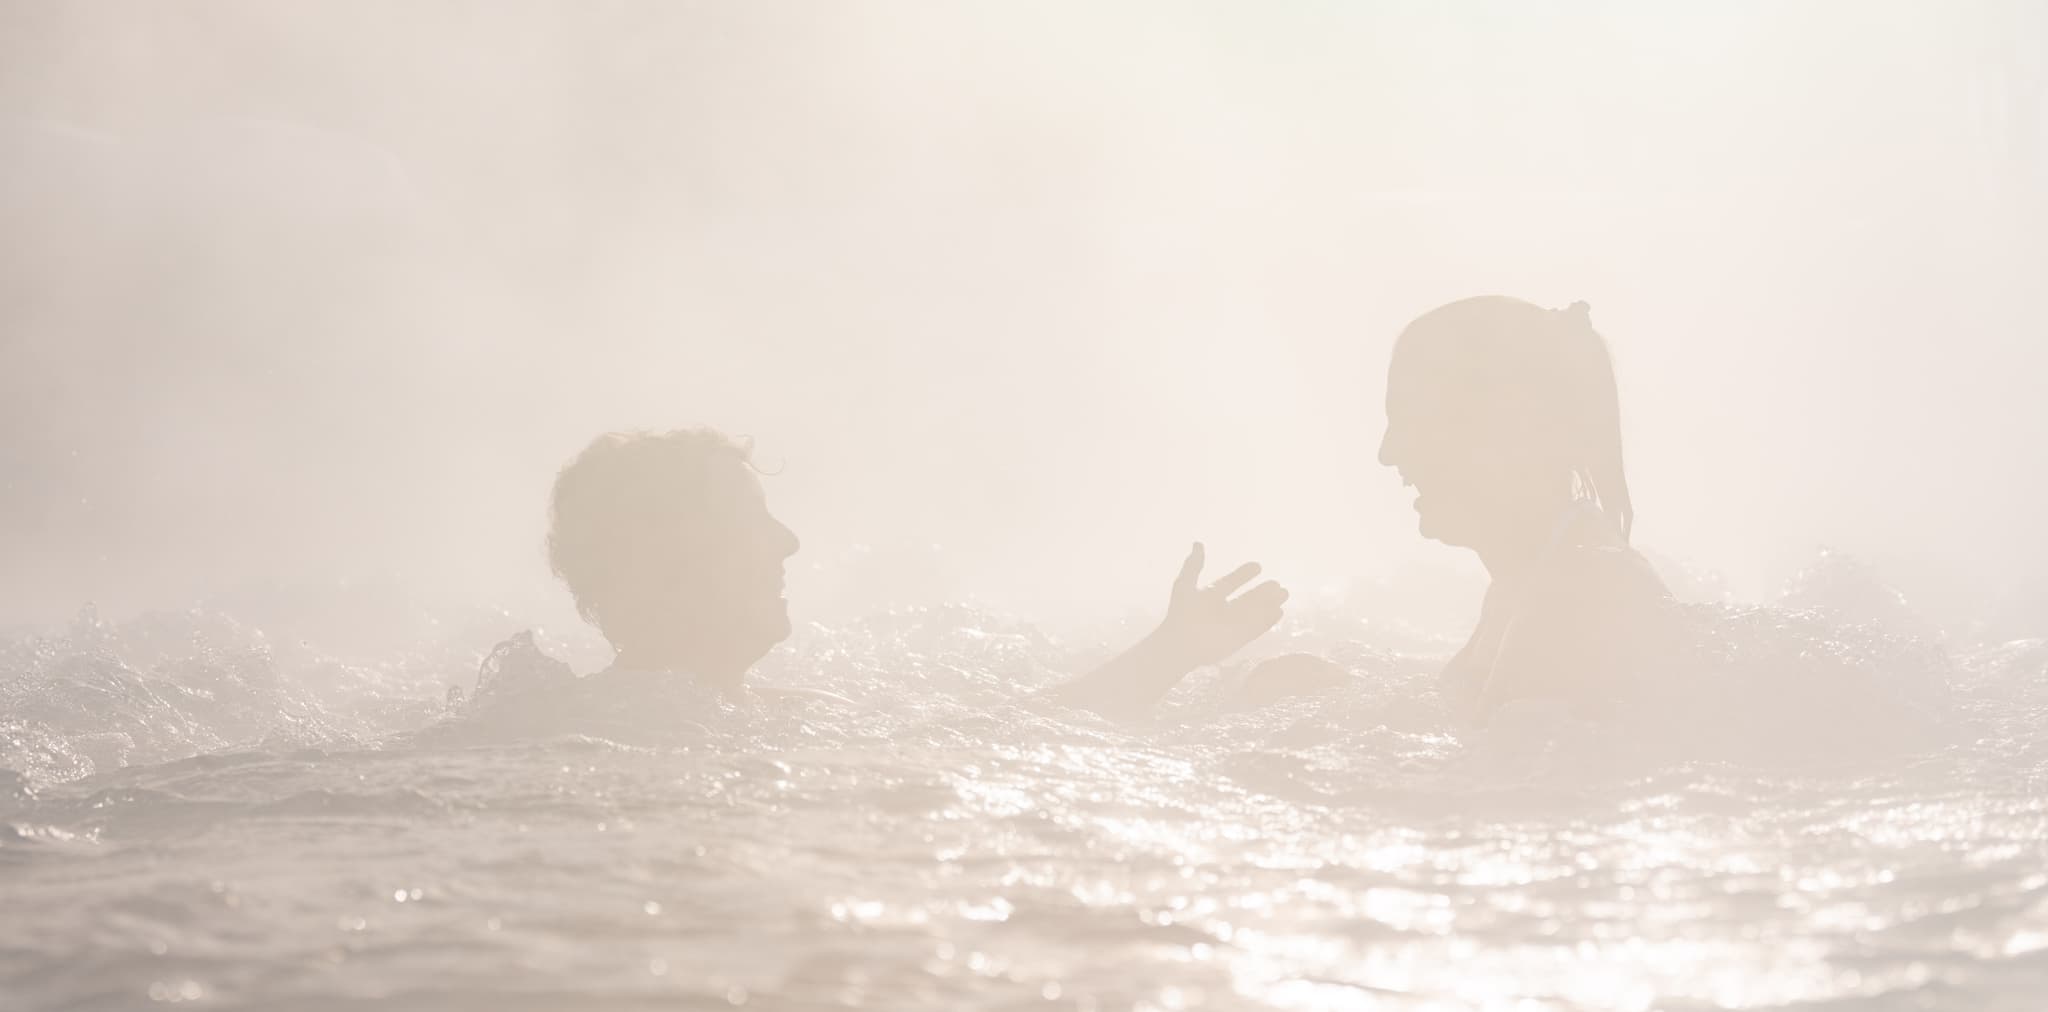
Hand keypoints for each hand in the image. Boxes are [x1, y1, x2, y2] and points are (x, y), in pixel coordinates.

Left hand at [1155, 542, 1288, 667]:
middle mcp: (1223, 610)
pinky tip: (1279, 612)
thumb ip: (1193, 566)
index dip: (1243, 574)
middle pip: (1247, 599)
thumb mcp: (1185, 585)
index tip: (1258, 566)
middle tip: (1277, 584)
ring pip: (1254, 612)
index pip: (1230, 582)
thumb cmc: (1181, 615)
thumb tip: (1197, 543)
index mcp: (1210, 596)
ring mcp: (1231, 625)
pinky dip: (1267, 621)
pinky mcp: (1238, 640)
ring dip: (1269, 603)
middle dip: (1262, 591)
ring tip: (1284, 593)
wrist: (1181, 645)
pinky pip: (1256, 629)